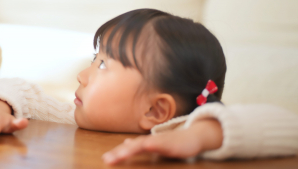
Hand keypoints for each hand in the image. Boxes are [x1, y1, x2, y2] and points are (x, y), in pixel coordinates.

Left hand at [102, 119, 223, 164]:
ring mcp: (159, 141)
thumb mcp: (154, 145)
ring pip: (142, 145)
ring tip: (119, 156)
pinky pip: (159, 144)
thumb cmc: (173, 143)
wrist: (191, 137)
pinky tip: (145, 146)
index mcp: (145, 142)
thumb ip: (139, 144)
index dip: (117, 153)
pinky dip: (151, 144)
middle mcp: (150, 140)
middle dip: (119, 153)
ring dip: (130, 150)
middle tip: (107, 160)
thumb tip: (125, 142)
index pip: (128, 148)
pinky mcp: (169, 144)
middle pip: (132, 146)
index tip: (106, 159)